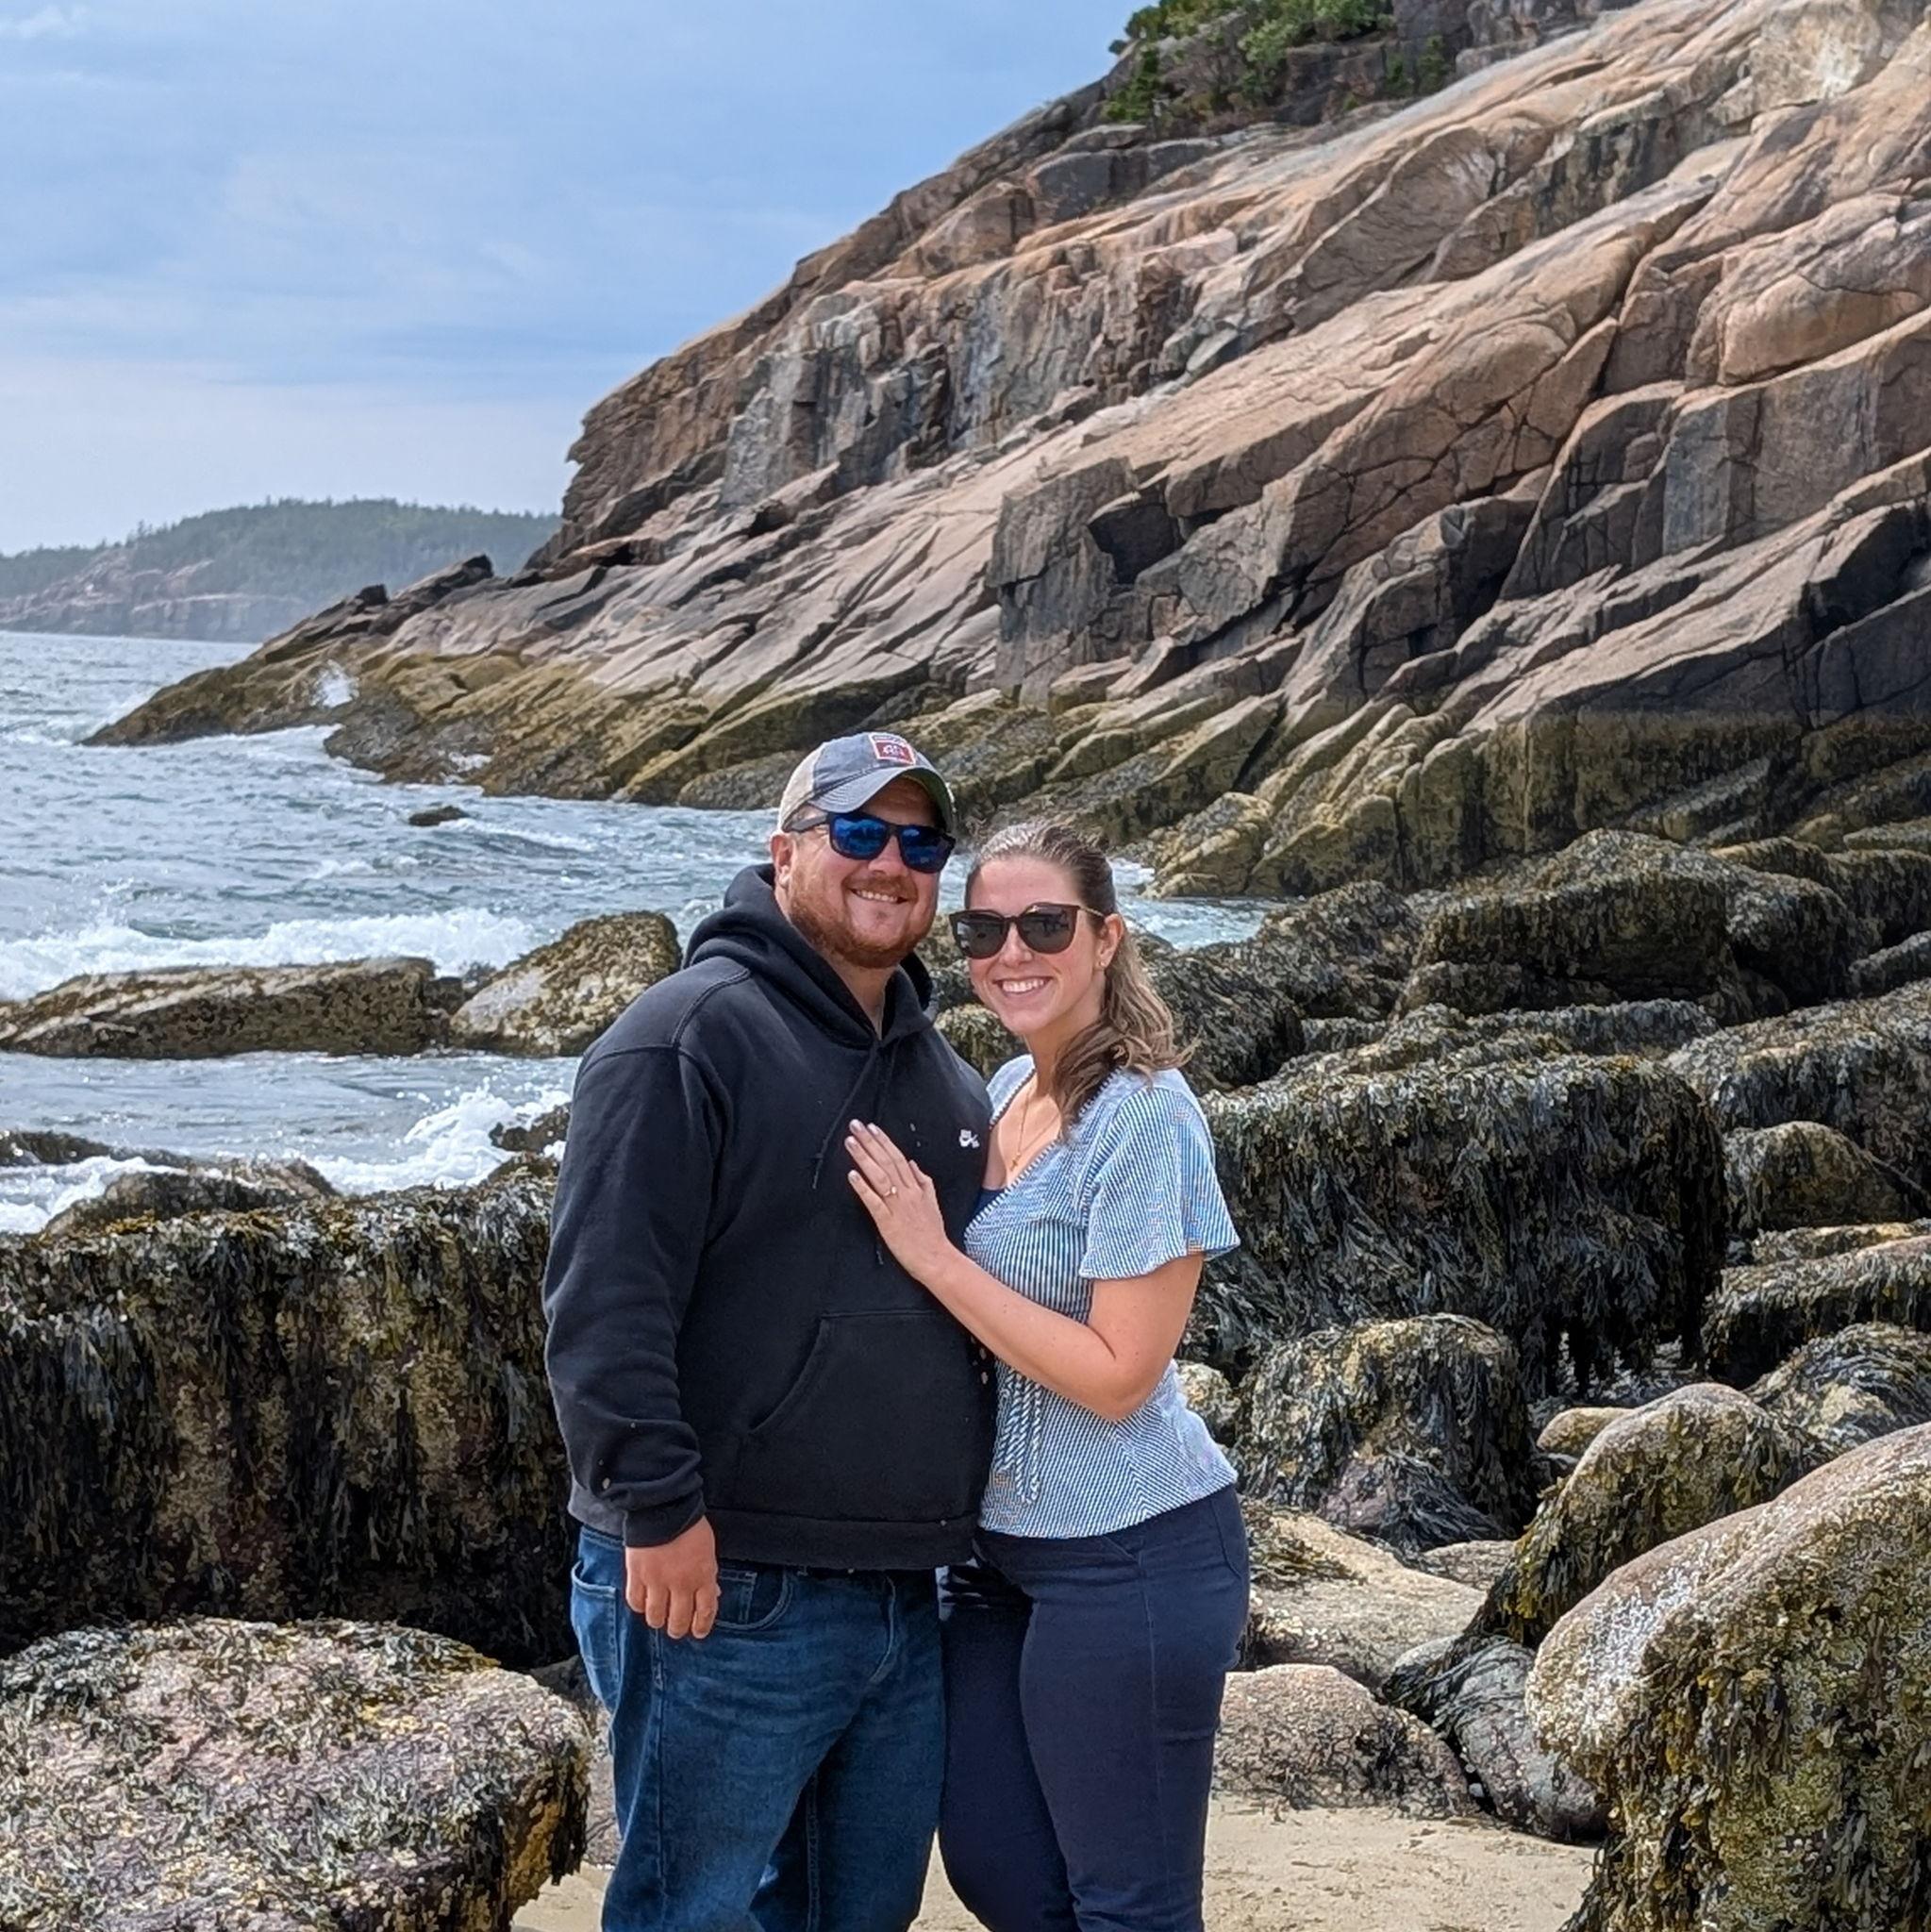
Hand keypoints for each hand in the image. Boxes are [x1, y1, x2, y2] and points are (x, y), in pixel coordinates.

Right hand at [624, 1515, 718, 1639]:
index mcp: (703, 1576)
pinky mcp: (637, 1576)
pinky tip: (643, 1603)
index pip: (705, 1611)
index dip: (702, 1626)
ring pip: (656, 1617)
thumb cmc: (689, 1525)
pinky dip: (640, 1606)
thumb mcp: (708, 1549)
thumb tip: (711, 1593)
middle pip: (679, 1620)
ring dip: (658, 1621)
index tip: (699, 1632)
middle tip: (677, 1629)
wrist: (663, 1507)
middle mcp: (681, 1584)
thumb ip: (708, 1574)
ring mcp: (657, 1582)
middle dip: (679, 1629)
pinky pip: (636, 1602)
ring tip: (659, 1619)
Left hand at [846, 1120, 955, 1283]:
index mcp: (916, 1188)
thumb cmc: (933, 1234)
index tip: (872, 1127)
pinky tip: (852, 1175)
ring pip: (879, 1176)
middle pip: (887, 1161)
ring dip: (864, 1157)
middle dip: (870, 1141)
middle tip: (856, 1125)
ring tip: (851, 1142)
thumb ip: (923, 1181)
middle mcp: (906, 1193)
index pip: (898, 1157)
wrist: (936, 1258)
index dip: (884, 1141)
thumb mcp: (932, 1202)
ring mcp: (896, 1206)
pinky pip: (873, 1201)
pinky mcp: (887, 1222)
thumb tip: (914, 1164)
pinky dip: (862, 1187)